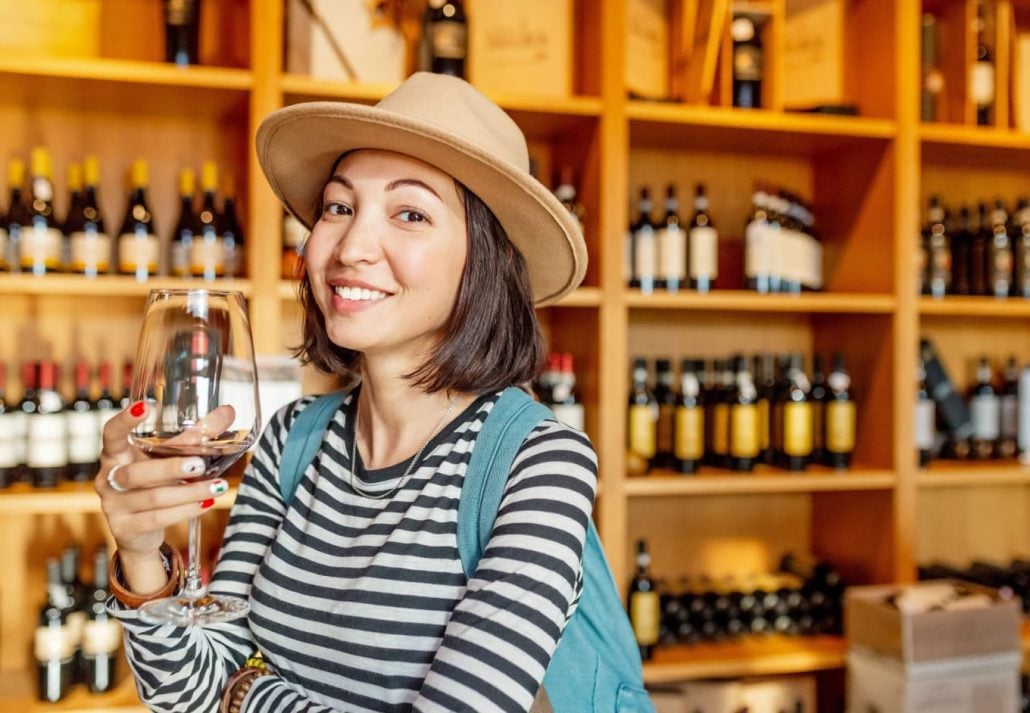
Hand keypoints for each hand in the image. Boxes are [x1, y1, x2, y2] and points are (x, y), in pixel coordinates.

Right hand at [95, 402, 235, 559]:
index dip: (124, 421)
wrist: (138, 530)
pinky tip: (207, 503)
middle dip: (169, 469)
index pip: (111, 434)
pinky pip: (157, 519)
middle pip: (135, 474)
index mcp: (116, 454)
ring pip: (152, 498)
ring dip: (188, 493)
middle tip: (199, 465)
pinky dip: (185, 510)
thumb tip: (227, 412)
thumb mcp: (169, 458)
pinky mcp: (123, 528)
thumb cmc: (154, 482)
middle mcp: (108, 479)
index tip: (145, 407)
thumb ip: (193, 436)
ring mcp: (113, 505)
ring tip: (218, 486)